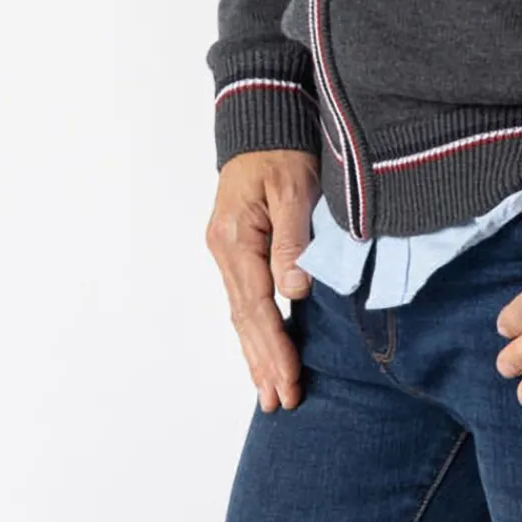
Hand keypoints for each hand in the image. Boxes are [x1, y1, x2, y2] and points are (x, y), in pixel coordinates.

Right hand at [205, 149, 320, 411]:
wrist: (262, 120)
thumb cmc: (280, 149)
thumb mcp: (294, 187)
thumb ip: (293, 238)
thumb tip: (296, 290)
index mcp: (235, 238)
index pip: (257, 304)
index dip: (274, 345)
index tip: (289, 379)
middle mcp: (225, 250)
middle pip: (245, 318)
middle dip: (263, 362)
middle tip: (282, 401)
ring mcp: (228, 251)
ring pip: (243, 313)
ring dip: (257, 353)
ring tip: (271, 392)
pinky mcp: (238, 248)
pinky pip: (246, 299)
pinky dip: (256, 330)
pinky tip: (264, 352)